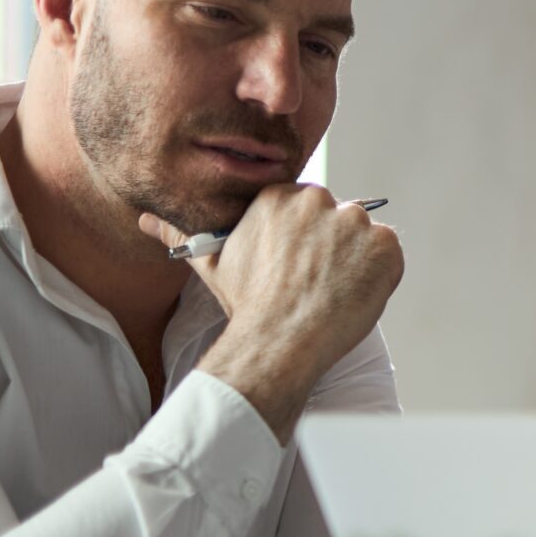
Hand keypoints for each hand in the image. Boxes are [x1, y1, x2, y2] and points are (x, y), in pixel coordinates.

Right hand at [141, 184, 402, 440]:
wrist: (280, 340)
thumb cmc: (247, 304)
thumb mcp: (211, 263)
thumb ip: (182, 233)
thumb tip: (146, 217)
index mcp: (280, 197)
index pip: (307, 209)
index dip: (306, 242)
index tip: (298, 267)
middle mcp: (318, 200)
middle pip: (337, 219)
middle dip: (331, 247)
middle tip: (316, 282)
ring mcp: (355, 221)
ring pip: (363, 236)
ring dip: (356, 260)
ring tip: (333, 291)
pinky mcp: (385, 244)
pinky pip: (389, 253)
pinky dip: (379, 273)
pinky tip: (355, 293)